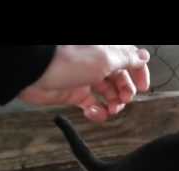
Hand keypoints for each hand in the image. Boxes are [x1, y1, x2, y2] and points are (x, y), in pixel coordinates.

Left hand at [18, 45, 150, 121]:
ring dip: (113, 104)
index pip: (131, 60)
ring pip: (108, 94)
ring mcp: (87, 79)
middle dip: (126, 92)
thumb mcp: (105, 58)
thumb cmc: (68, 59)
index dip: (139, 73)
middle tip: (124, 100)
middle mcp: (98, 64)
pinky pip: (93, 105)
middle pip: (121, 80)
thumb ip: (127, 59)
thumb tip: (144, 56)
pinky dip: (96, 112)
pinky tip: (93, 112)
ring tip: (111, 110)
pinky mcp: (75, 94)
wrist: (34, 71)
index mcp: (107, 51)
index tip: (144, 87)